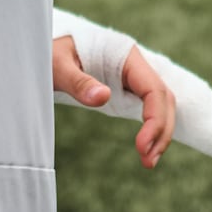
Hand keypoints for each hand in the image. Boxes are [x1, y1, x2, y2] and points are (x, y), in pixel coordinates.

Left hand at [51, 37, 174, 168]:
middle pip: (163, 98)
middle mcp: (135, 66)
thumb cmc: (52, 54)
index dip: (154, 119)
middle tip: (148, 161)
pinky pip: (148, 108)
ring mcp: (132, 78)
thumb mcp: (58, 66)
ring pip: (160, 105)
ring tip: (149, 161)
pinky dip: (151, 128)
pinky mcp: (126, 90)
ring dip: (160, 133)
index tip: (141, 146)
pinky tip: (146, 148)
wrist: (47, 49)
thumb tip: (103, 97)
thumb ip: (78, 82)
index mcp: (125, 56)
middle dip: (161, 131)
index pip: (153, 88)